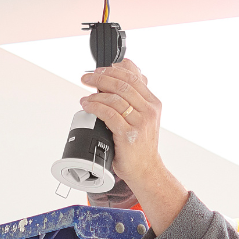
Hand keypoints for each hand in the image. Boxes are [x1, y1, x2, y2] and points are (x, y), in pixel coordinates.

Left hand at [79, 59, 163, 188]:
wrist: (146, 170)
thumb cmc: (141, 144)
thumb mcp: (143, 116)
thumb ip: (135, 94)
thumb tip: (124, 68)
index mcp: (153, 103)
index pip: (133, 77)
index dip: (113, 70)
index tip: (98, 70)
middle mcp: (149, 110)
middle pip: (122, 84)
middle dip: (101, 78)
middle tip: (86, 78)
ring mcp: (140, 122)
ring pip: (115, 98)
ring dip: (95, 94)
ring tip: (85, 96)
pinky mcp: (128, 134)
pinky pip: (108, 114)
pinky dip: (95, 107)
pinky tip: (87, 106)